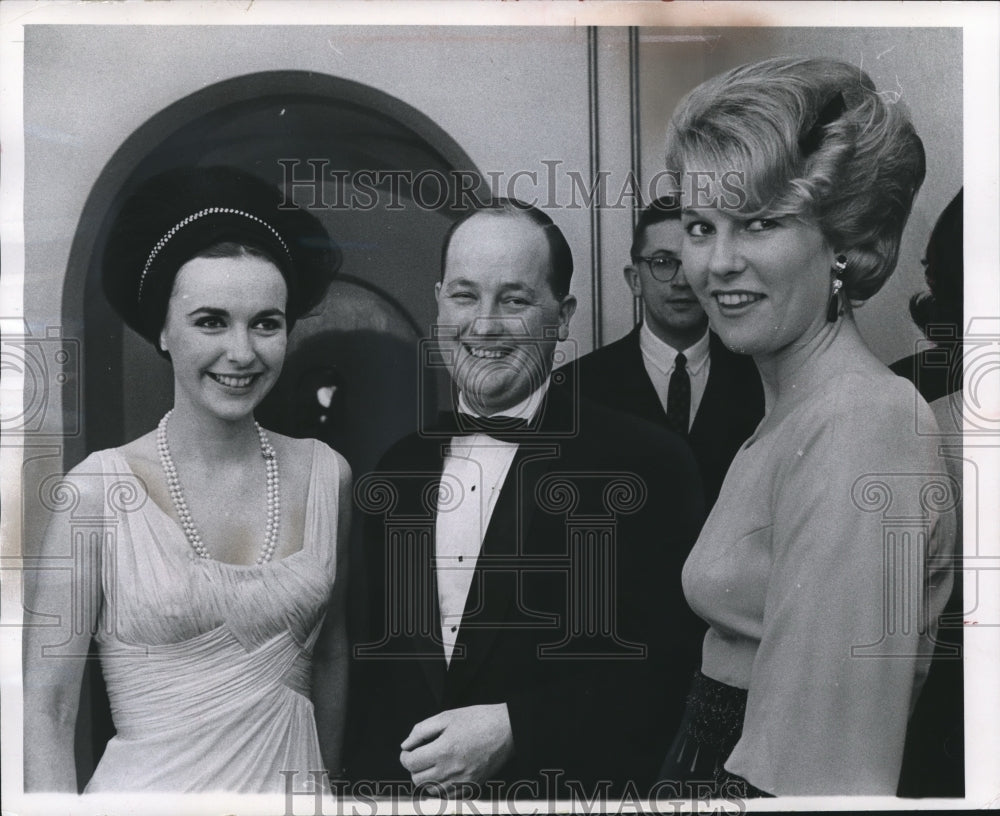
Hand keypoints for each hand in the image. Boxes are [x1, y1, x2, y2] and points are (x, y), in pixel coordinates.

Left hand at [399, 703, 513, 789]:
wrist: (507, 730)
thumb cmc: (479, 720)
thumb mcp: (447, 717)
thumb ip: (421, 730)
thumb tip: (406, 744)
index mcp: (443, 750)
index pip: (411, 763)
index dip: (405, 756)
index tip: (409, 751)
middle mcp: (451, 770)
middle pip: (418, 779)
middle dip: (414, 767)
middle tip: (421, 755)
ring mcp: (462, 781)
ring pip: (431, 790)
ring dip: (426, 778)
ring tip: (433, 763)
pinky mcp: (471, 787)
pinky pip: (447, 796)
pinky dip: (440, 786)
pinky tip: (445, 773)